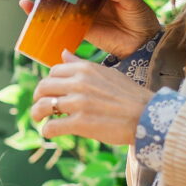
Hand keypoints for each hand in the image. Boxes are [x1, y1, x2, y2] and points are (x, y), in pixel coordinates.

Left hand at [31, 51, 151, 143]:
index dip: (48, 83)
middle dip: (37, 97)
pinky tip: (50, 132)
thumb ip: (80, 64)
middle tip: (39, 107)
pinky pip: (52, 127)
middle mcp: (79, 83)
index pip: (53, 71)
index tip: (50, 92)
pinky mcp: (81, 123)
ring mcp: (79, 103)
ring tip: (39, 119)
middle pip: (43, 87)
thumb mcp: (106, 73)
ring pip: (43, 106)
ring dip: (37, 114)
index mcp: (85, 69)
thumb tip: (62, 53)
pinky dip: (47, 131)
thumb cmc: (128, 96)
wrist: (148, 116)